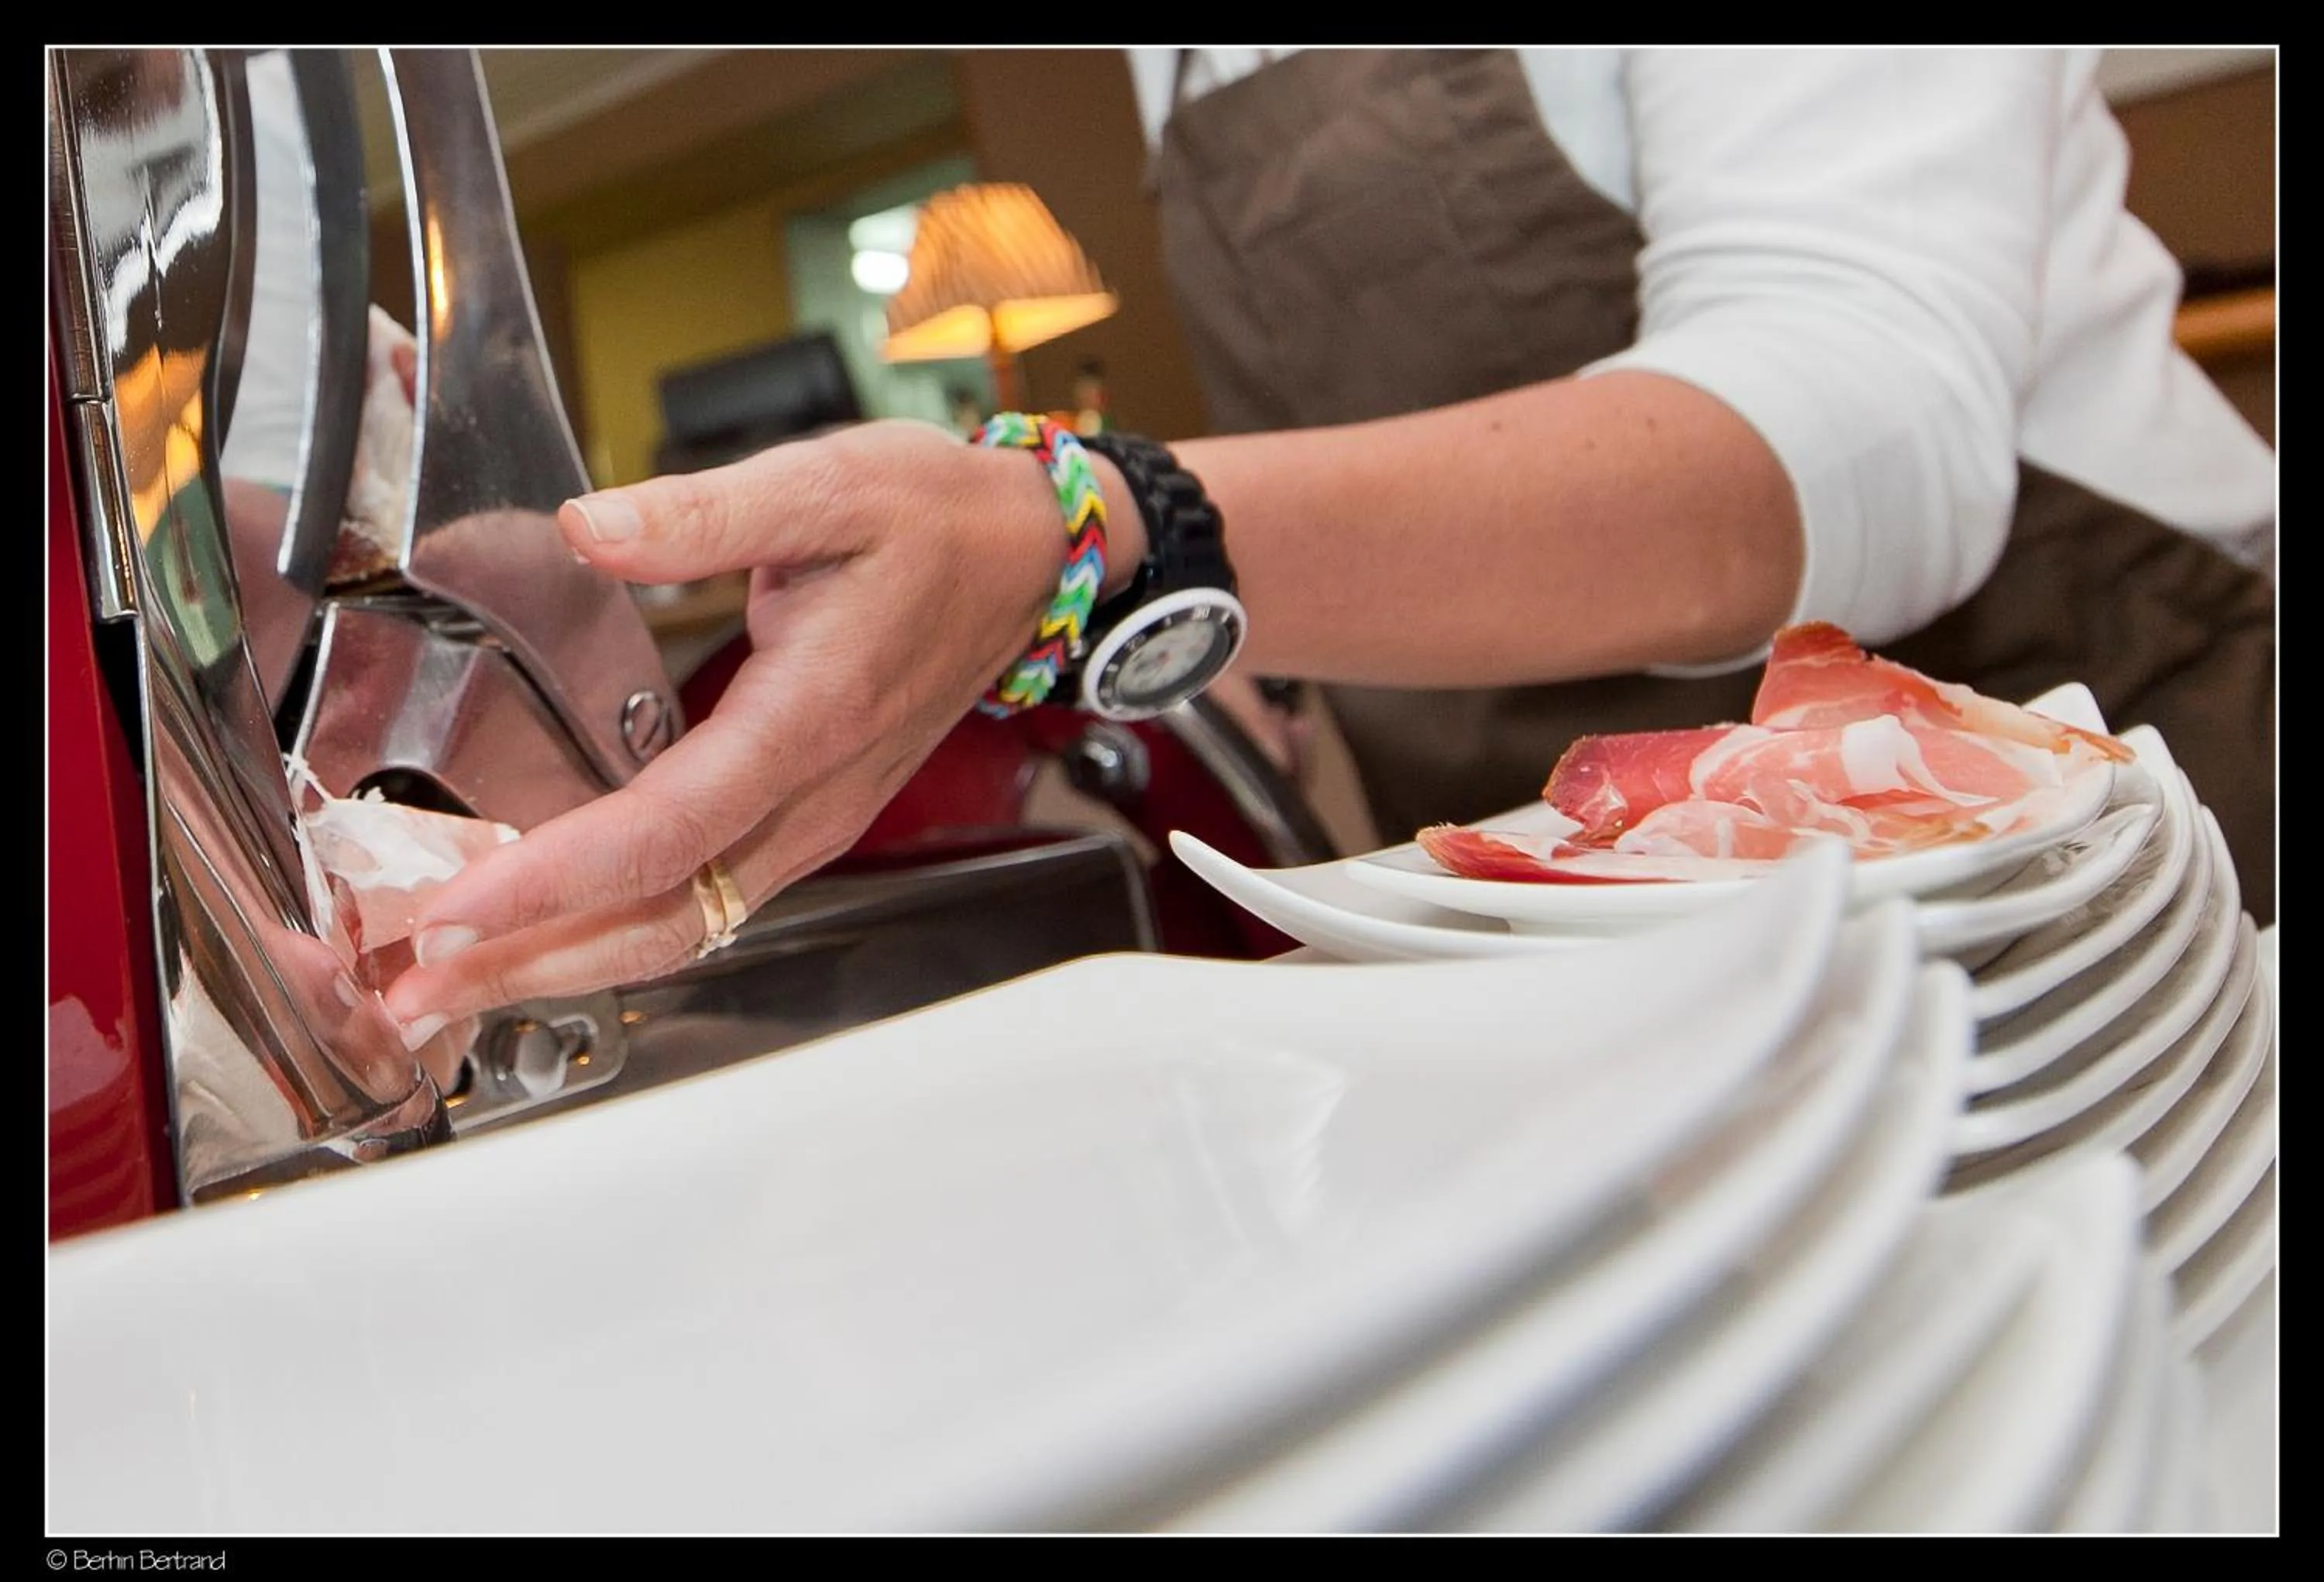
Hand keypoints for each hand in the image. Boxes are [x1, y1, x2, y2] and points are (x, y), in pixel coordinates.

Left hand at [377, 419, 1083, 1043]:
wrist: (1027, 558)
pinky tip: (545, 925)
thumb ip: (703, 511)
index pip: (666, 833)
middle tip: (413, 987)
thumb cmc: (936, 520)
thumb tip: (590, 528)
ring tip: (452, 977)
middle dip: (532, 962)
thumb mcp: (826, 483)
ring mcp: (815, 820)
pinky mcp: (807, 819)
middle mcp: (815, 795)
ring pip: (683, 926)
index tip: (454, 907)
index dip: (554, 881)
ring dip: (565, 960)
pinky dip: (613, 928)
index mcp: (811, 719)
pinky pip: (704, 900)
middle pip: (664, 918)